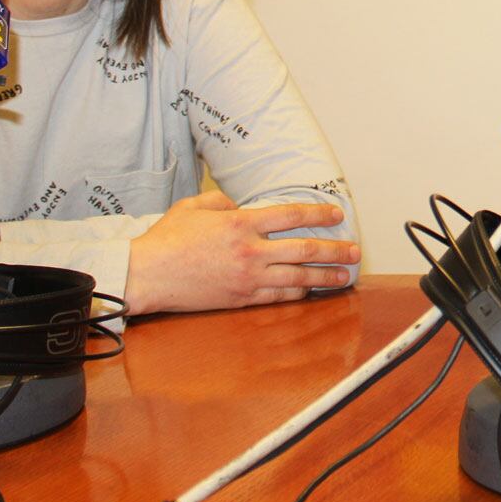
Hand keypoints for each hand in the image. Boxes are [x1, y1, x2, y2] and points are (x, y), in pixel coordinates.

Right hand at [125, 190, 359, 315]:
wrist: (146, 275)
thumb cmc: (166, 239)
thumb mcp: (193, 206)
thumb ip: (221, 201)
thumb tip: (237, 206)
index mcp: (241, 223)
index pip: (291, 215)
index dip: (318, 214)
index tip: (337, 215)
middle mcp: (251, 251)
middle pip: (304, 250)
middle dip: (334, 249)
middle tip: (355, 250)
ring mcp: (247, 278)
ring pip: (297, 278)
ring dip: (325, 276)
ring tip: (344, 276)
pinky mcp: (240, 299)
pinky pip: (278, 298)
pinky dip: (298, 294)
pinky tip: (311, 291)